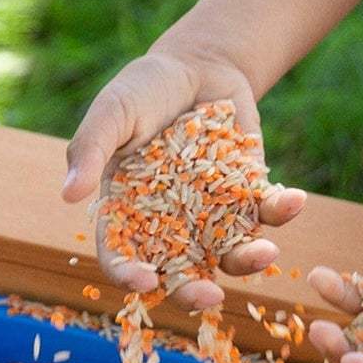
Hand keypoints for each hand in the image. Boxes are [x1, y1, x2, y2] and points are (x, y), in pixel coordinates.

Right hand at [60, 50, 305, 309]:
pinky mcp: (249, 196)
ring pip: (228, 253)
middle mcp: (170, 225)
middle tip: (211, 297)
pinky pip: (265, 213)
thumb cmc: (143, 89)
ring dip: (247, 260)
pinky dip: (281, 210)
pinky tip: (294, 200)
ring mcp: (213, 215)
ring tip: (265, 251)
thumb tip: (68, 195)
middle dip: (194, 290)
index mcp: (128, 212)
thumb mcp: (112, 112)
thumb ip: (90, 150)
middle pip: (178, 271)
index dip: (130, 274)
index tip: (145, 281)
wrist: (197, 65)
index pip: (122, 255)